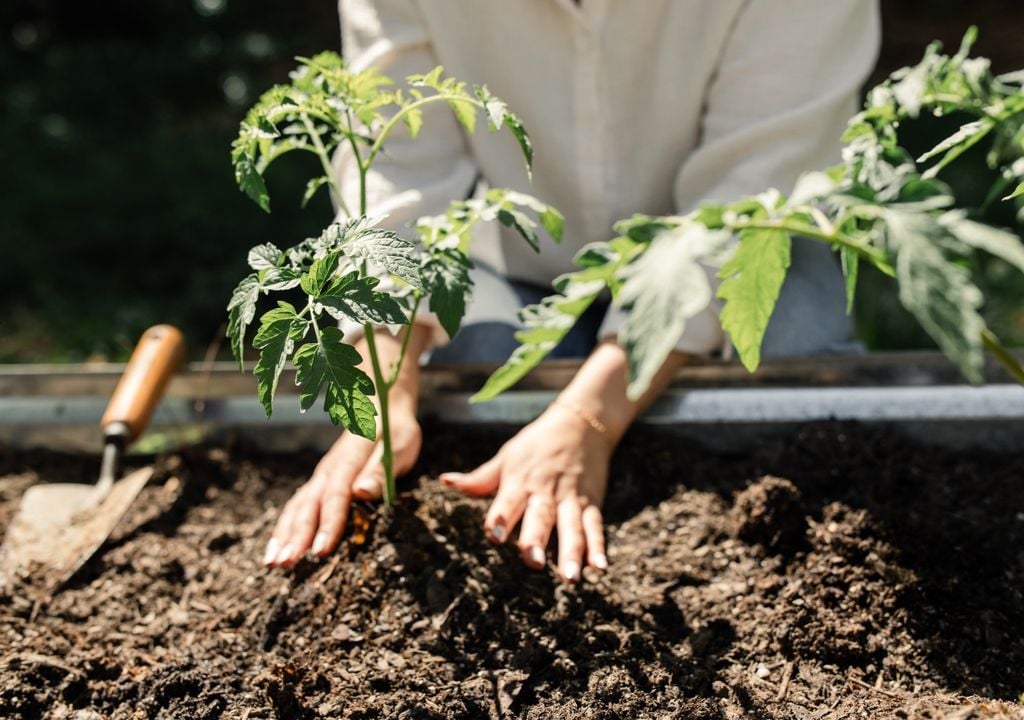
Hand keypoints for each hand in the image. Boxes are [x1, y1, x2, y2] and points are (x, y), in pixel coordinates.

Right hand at [263, 407, 421, 567]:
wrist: (381, 408)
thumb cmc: (395, 430)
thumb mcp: (398, 446)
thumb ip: (380, 470)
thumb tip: (362, 492)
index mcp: (349, 460)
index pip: (336, 495)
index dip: (329, 524)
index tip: (321, 551)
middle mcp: (328, 470)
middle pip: (309, 505)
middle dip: (296, 536)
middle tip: (285, 564)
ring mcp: (320, 476)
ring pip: (297, 507)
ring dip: (284, 536)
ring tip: (273, 564)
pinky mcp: (319, 484)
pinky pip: (297, 507)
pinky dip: (284, 529)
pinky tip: (276, 550)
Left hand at [441, 403, 610, 582]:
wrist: (580, 424)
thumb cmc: (536, 444)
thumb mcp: (507, 457)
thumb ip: (480, 478)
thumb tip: (445, 481)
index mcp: (520, 482)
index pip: (508, 501)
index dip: (501, 518)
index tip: (495, 536)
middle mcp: (546, 492)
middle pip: (541, 517)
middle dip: (536, 540)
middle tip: (533, 563)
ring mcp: (571, 499)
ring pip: (572, 527)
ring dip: (572, 552)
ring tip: (571, 578)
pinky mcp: (592, 504)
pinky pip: (595, 527)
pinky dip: (598, 547)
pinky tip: (600, 567)